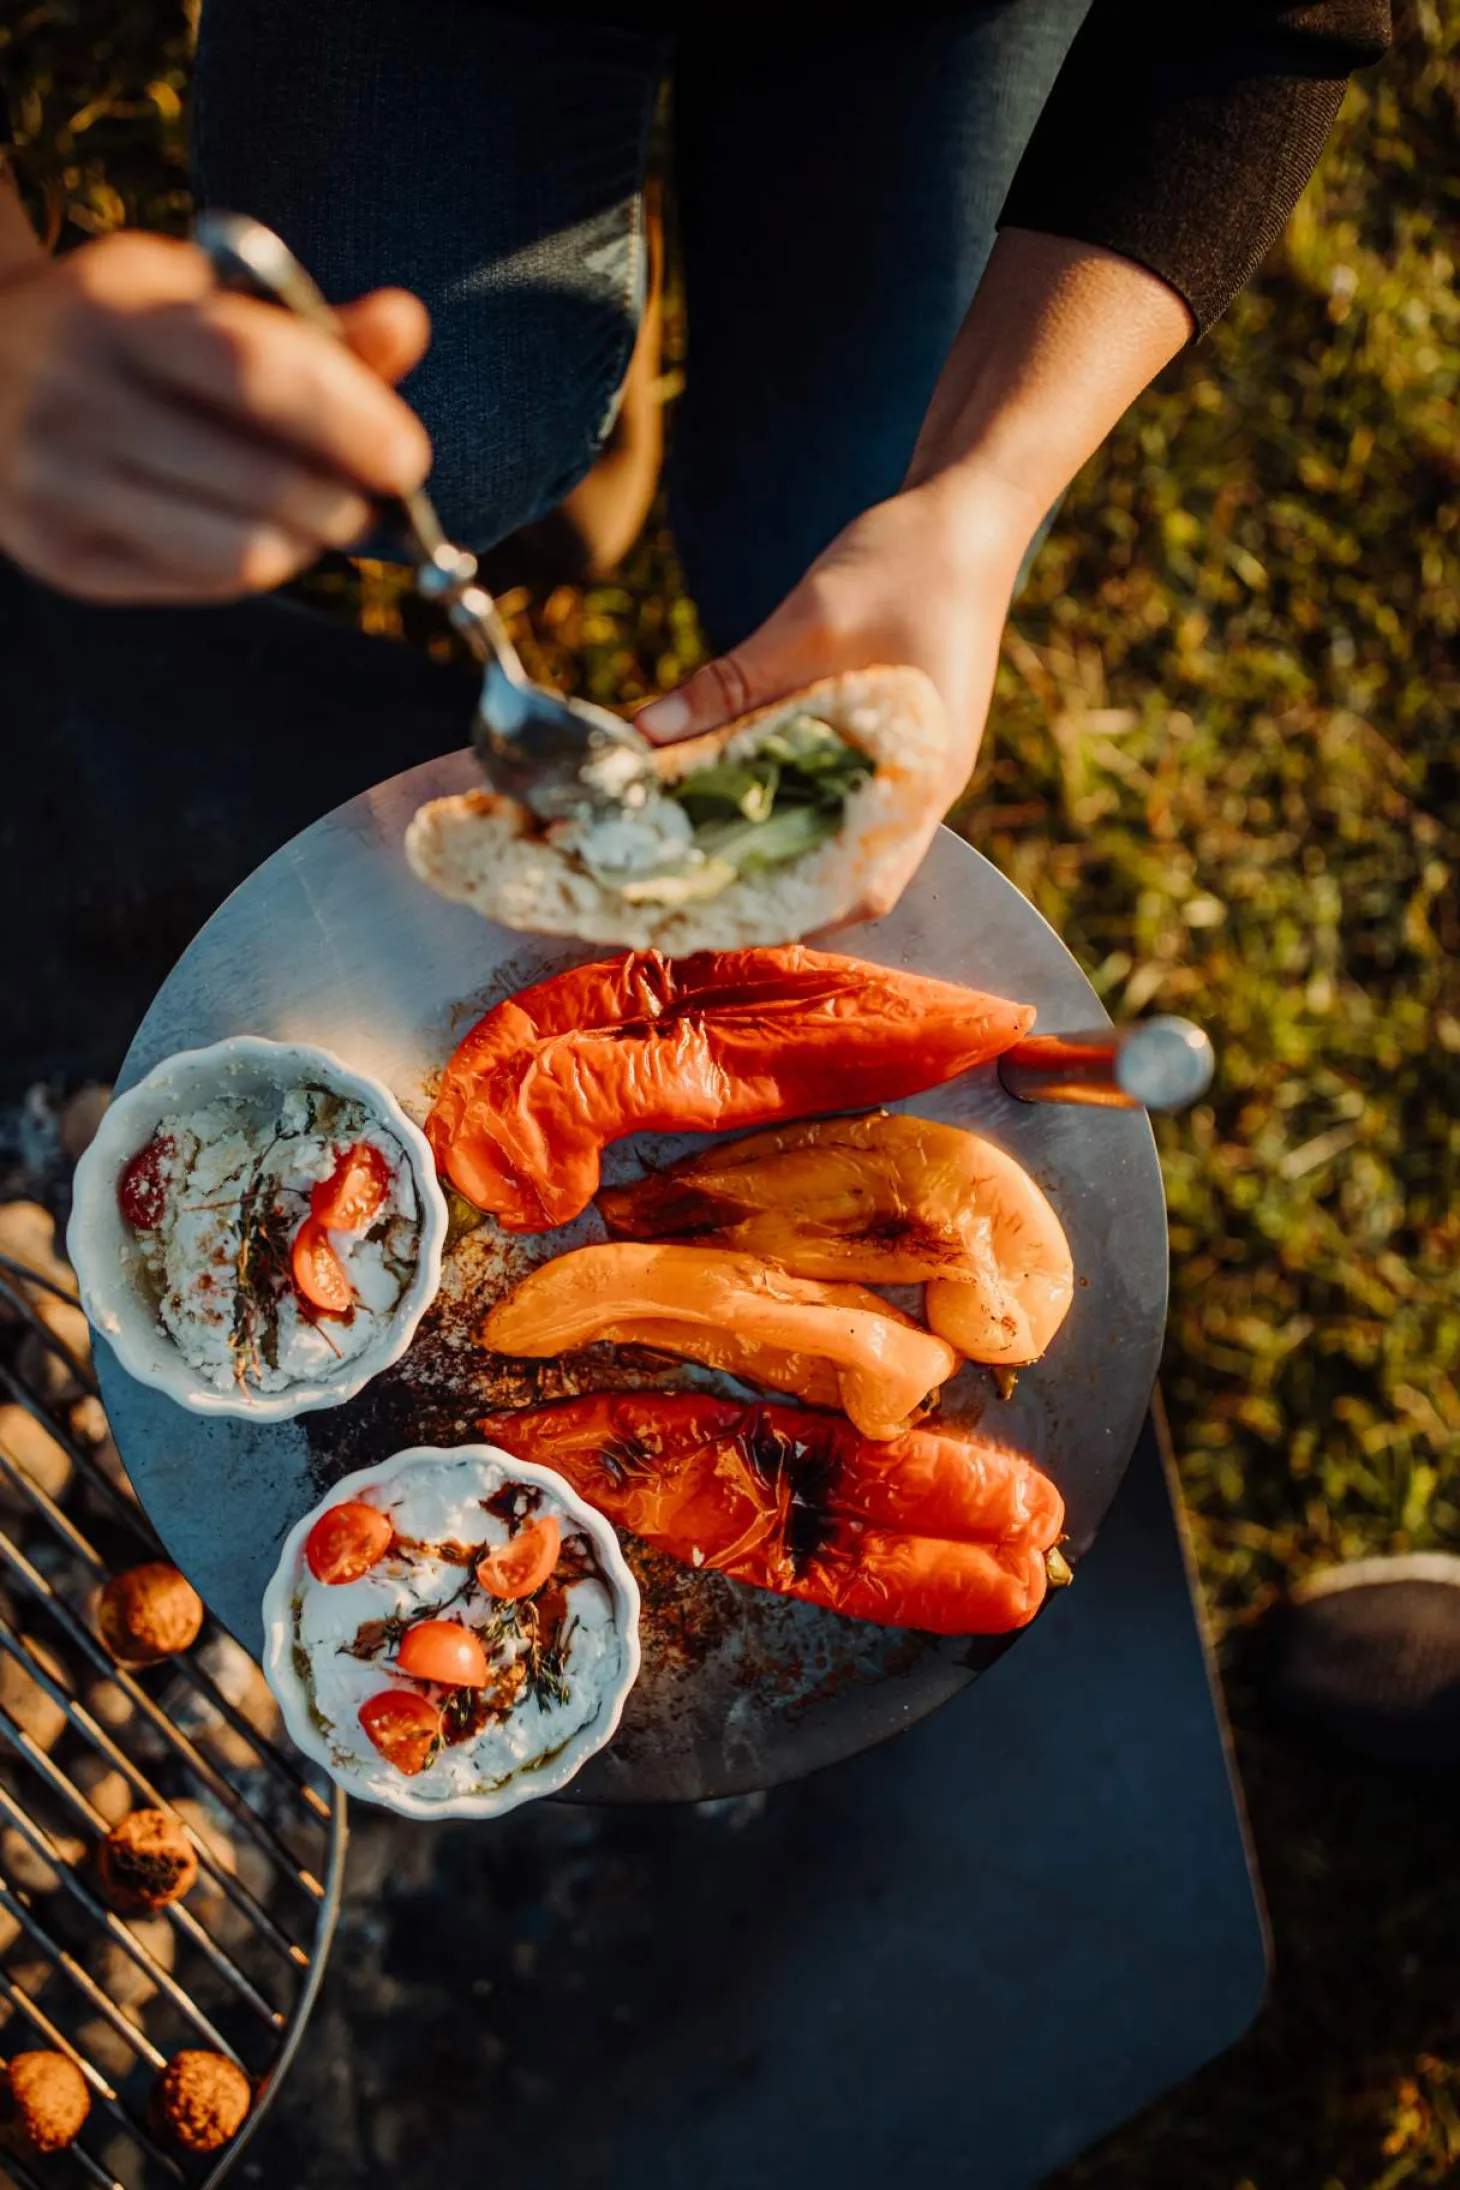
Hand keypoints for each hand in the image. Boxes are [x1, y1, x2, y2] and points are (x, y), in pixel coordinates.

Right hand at [0, 230, 431, 602]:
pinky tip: (261, 534)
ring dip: (311, 543)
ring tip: (324, 517)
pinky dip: (259, 565)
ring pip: (242, 551)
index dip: (349, 420)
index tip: (406, 459)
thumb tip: (406, 324)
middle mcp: (73, 398)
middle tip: (373, 497)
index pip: (256, 370)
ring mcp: (59, 486)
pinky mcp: (64, 558)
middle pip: (261, 480)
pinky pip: (206, 583)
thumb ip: (304, 322)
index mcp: (112, 311)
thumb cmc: (122, 334)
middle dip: (345, 500)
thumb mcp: (194, 298)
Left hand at [635, 478, 1035, 918]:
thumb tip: (645, 736)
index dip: (798, 915)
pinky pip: (841, 789)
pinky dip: (790, 797)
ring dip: (777, 843)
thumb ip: (731, 685)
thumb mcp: (808, 622)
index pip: (866, 889)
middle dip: (773, 886)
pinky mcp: (897, 736)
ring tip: (699, 844)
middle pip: (848, 874)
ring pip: (841, 832)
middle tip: (690, 883)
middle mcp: (923, 787)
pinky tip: (733, 783)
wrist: (969, 509)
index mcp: (921, 777)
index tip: (723, 912)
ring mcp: (914, 763)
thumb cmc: (907, 562)